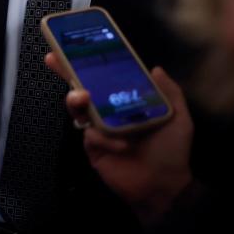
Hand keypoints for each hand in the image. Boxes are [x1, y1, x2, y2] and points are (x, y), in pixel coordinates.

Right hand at [46, 53, 193, 223]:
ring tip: (81, 97)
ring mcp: (100, 129)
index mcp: (127, 101)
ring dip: (76, 100)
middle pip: (84, 87)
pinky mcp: (94, 148)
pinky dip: (103, 138)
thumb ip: (170, 92)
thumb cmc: (172, 151)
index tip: (77, 47)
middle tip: (54, 58)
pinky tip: (121, 145)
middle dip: (67, 71)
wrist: (164, 187)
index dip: (92, 63)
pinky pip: (90, 135)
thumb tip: (156, 68)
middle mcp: (110, 111)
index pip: (107, 77)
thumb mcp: (179, 118)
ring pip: (79, 109)